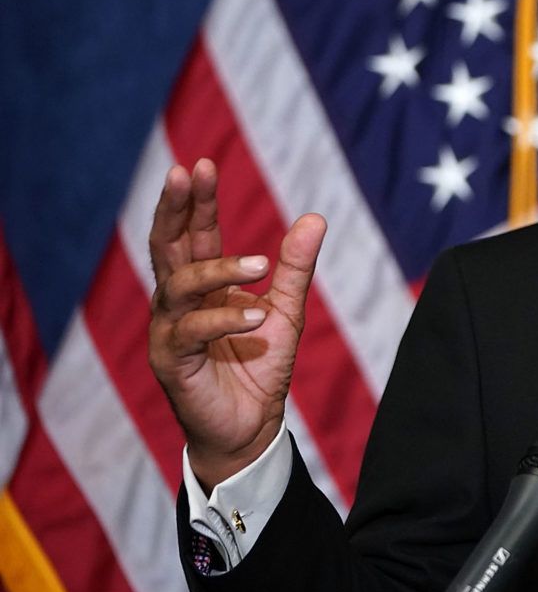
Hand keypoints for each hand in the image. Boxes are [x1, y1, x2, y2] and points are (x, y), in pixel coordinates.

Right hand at [147, 158, 325, 490]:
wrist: (252, 426)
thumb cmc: (261, 366)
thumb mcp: (286, 309)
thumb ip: (294, 267)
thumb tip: (315, 217)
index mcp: (202, 286)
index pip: (193, 234)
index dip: (195, 201)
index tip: (202, 165)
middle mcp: (177, 303)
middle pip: (168, 246)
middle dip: (178, 208)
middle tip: (188, 172)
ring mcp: (170, 331)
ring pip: (179, 286)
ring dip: (219, 269)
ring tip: (260, 266)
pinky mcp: (172, 362)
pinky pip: (192, 332)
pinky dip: (224, 319)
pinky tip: (254, 316)